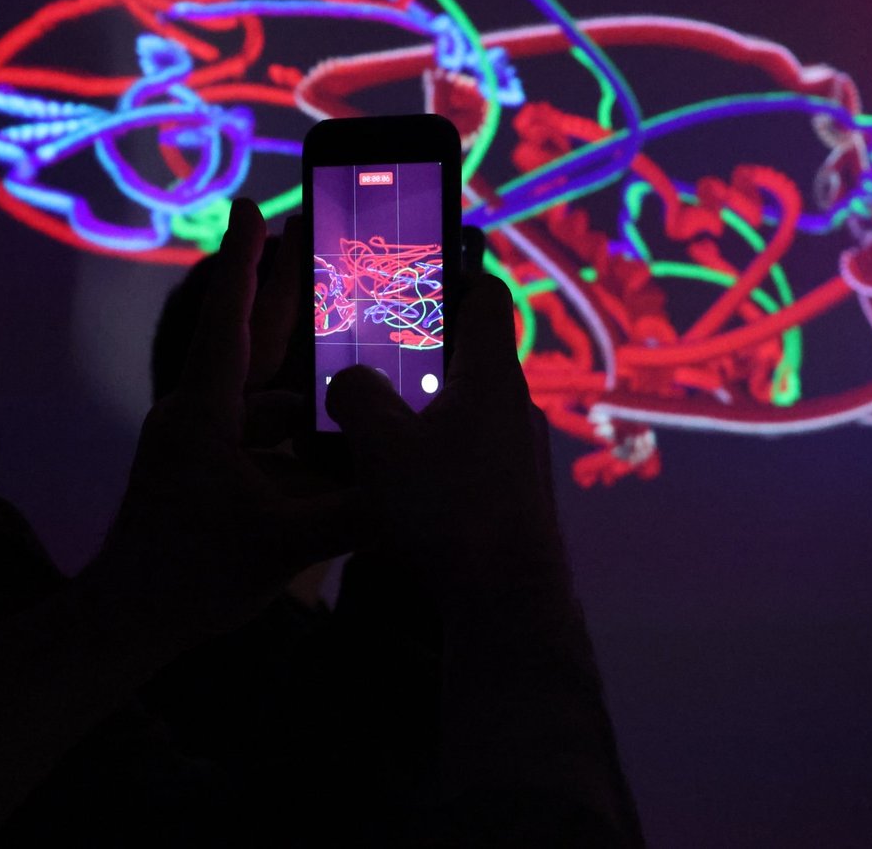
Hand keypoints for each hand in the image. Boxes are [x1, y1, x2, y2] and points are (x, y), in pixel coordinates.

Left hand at [99, 199, 357, 637]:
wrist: (127, 624)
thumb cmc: (188, 578)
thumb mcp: (281, 546)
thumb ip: (350, 517)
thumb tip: (412, 491)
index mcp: (204, 416)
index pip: (231, 323)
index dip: (246, 263)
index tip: (253, 207)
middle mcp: (197, 418)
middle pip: (252, 343)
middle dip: (286, 294)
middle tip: (315, 241)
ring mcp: (199, 445)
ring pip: (263, 399)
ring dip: (305, 391)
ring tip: (358, 382)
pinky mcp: (206, 472)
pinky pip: (259, 438)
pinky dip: (296, 440)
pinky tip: (337, 461)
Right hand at [325, 273, 569, 607]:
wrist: (508, 600)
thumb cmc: (447, 511)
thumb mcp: (379, 443)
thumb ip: (355, 395)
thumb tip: (350, 383)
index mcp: (490, 375)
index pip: (486, 295)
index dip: (455, 272)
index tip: (420, 272)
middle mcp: (517, 407)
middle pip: (470, 357)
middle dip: (422, 354)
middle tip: (375, 358)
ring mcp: (522, 455)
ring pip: (469, 413)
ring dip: (427, 413)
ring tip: (378, 433)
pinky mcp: (516, 497)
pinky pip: (474, 459)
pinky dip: (440, 458)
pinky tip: (403, 490)